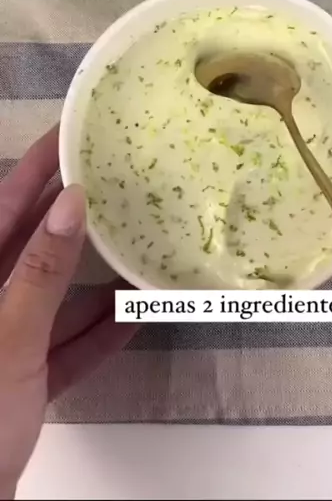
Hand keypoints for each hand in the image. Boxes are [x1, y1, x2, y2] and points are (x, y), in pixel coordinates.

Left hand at [0, 127, 137, 498]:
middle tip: (111, 176)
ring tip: (134, 239)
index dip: (34, 167)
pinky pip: (63, 347)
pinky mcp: (21, 382)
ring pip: (52, 296)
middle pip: (30, 245)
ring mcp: (3, 343)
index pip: (2, 206)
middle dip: (69, 212)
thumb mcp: (8, 339)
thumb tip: (72, 201)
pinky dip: (95, 335)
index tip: (70, 134)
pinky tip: (134, 320)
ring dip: (93, 276)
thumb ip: (41, 271)